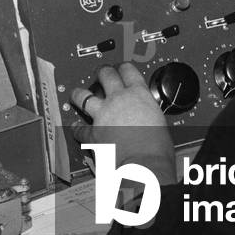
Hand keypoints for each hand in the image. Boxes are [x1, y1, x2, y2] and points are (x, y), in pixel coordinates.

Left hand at [70, 63, 175, 184]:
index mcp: (139, 94)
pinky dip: (76, 128)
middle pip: (106, 75)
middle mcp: (119, 99)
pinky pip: (79, 128)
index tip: (120, 68)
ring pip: (84, 95)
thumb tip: (145, 118)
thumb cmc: (158, 149)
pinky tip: (75, 127)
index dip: (123, 67)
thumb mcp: (159, 121)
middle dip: (102, 72)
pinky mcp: (92, 133)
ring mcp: (103, 114)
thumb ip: (147, 113)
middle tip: (100, 73)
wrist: (144, 167)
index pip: (128, 70)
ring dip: (79, 93)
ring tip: (77, 93)